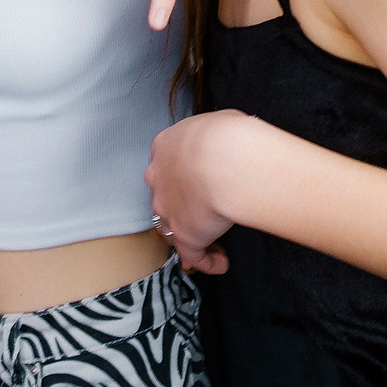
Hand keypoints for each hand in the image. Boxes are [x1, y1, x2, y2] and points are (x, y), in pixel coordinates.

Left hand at [145, 111, 261, 274]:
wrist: (224, 160)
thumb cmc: (226, 135)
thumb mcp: (218, 121)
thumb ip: (215, 133)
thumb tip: (228, 136)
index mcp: (164, 147)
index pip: (165, 163)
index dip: (179, 175)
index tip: (195, 182)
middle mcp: (158, 179)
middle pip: (163, 196)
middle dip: (180, 206)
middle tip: (204, 213)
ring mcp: (167, 209)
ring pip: (171, 227)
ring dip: (191, 236)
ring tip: (215, 245)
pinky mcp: (184, 236)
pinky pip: (192, 254)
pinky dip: (207, 262)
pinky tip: (221, 264)